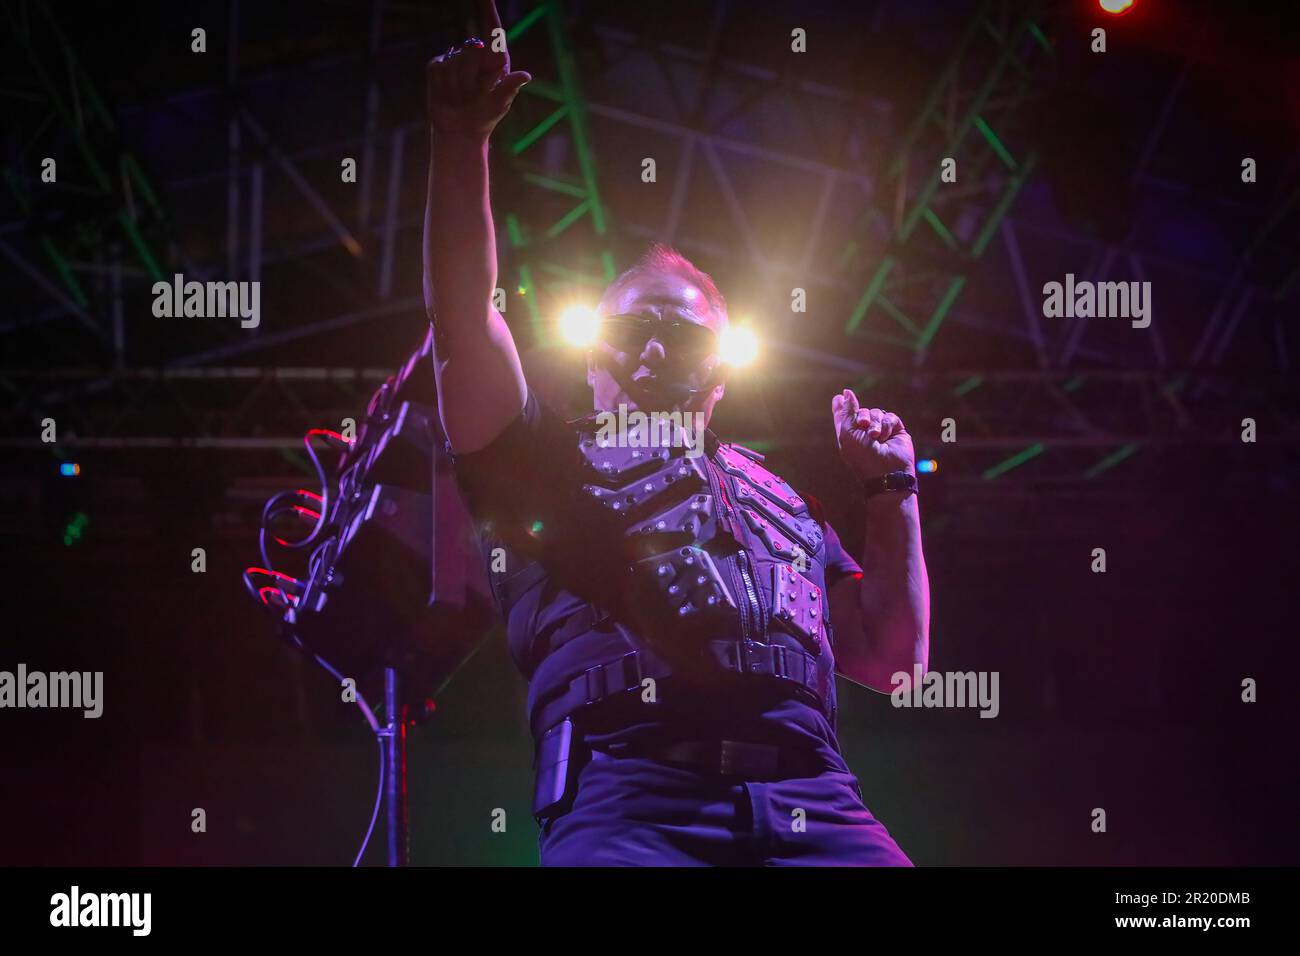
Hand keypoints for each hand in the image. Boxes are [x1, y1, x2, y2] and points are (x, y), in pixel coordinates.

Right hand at [426, 0, 530, 139]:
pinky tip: (448, 95)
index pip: (492, 29)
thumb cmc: (484, 116)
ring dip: (459, 87)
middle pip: (472, 49)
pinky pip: (439, 69)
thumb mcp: (499, 104)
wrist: (459, 130)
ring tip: (462, 98)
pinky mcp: (437, 65)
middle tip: (474, 96)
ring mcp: (454, 58)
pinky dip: (444, 86)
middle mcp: (475, 54)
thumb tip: (526, 76)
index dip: (488, 9)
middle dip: (473, 76)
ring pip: (455, 62)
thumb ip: (509, 87)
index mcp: (495, 59)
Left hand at [831, 388, 914, 480]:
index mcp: (849, 435)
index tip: (838, 397)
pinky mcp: (896, 431)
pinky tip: (886, 437)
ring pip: (876, 412)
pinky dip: (887, 425)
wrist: (886, 470)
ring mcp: (881, 431)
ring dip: (875, 423)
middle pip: (861, 411)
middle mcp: (864, 432)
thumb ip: (847, 412)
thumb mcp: (847, 433)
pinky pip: (890, 417)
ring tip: (875, 436)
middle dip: (862, 416)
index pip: (844, 417)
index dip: (841, 406)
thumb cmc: (863, 456)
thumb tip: (846, 392)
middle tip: (863, 425)